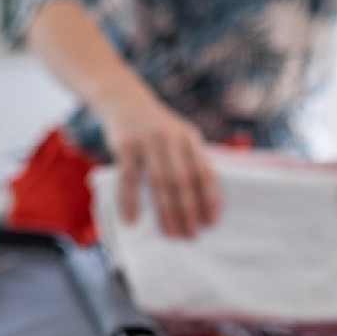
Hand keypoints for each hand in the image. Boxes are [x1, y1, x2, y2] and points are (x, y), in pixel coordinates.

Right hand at [97, 89, 219, 238]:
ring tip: (170, 232)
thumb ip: (190, 159)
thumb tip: (201, 200)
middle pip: (183, 180)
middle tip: (191, 235)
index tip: (212, 221)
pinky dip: (130, 200)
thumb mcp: (179, 134)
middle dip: (189, 210)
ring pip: (159, 182)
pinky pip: (128, 178)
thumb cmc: (156, 126)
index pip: (205, 171)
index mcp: (190, 137)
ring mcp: (147, 141)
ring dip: (165, 210)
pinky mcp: (125, 145)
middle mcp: (171, 138)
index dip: (210, 197)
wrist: (125, 100)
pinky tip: (132, 219)